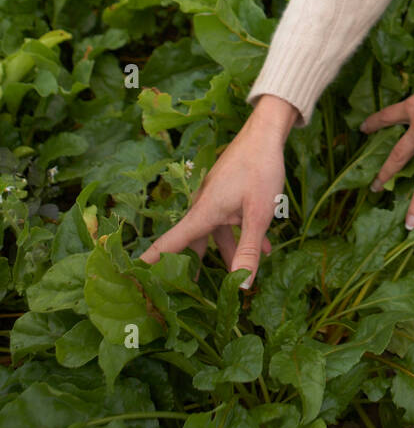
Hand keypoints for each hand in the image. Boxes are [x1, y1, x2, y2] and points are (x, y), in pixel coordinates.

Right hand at [137, 94, 298, 287]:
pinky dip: (242, 235)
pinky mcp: (229, 194)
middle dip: (189, 268)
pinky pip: (230, 221)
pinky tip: (264, 248)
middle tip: (183, 294)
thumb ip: (248, 249)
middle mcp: (204, 207)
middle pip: (191, 243)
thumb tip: (241, 287)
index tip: (131, 280)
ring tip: (235, 278)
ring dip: (227, 252)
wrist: (267, 132)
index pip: (169, 243)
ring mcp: (216, 200)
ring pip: (216, 234)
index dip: (150, 263)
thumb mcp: (258, 213)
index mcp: (203, 213)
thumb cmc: (260, 169)